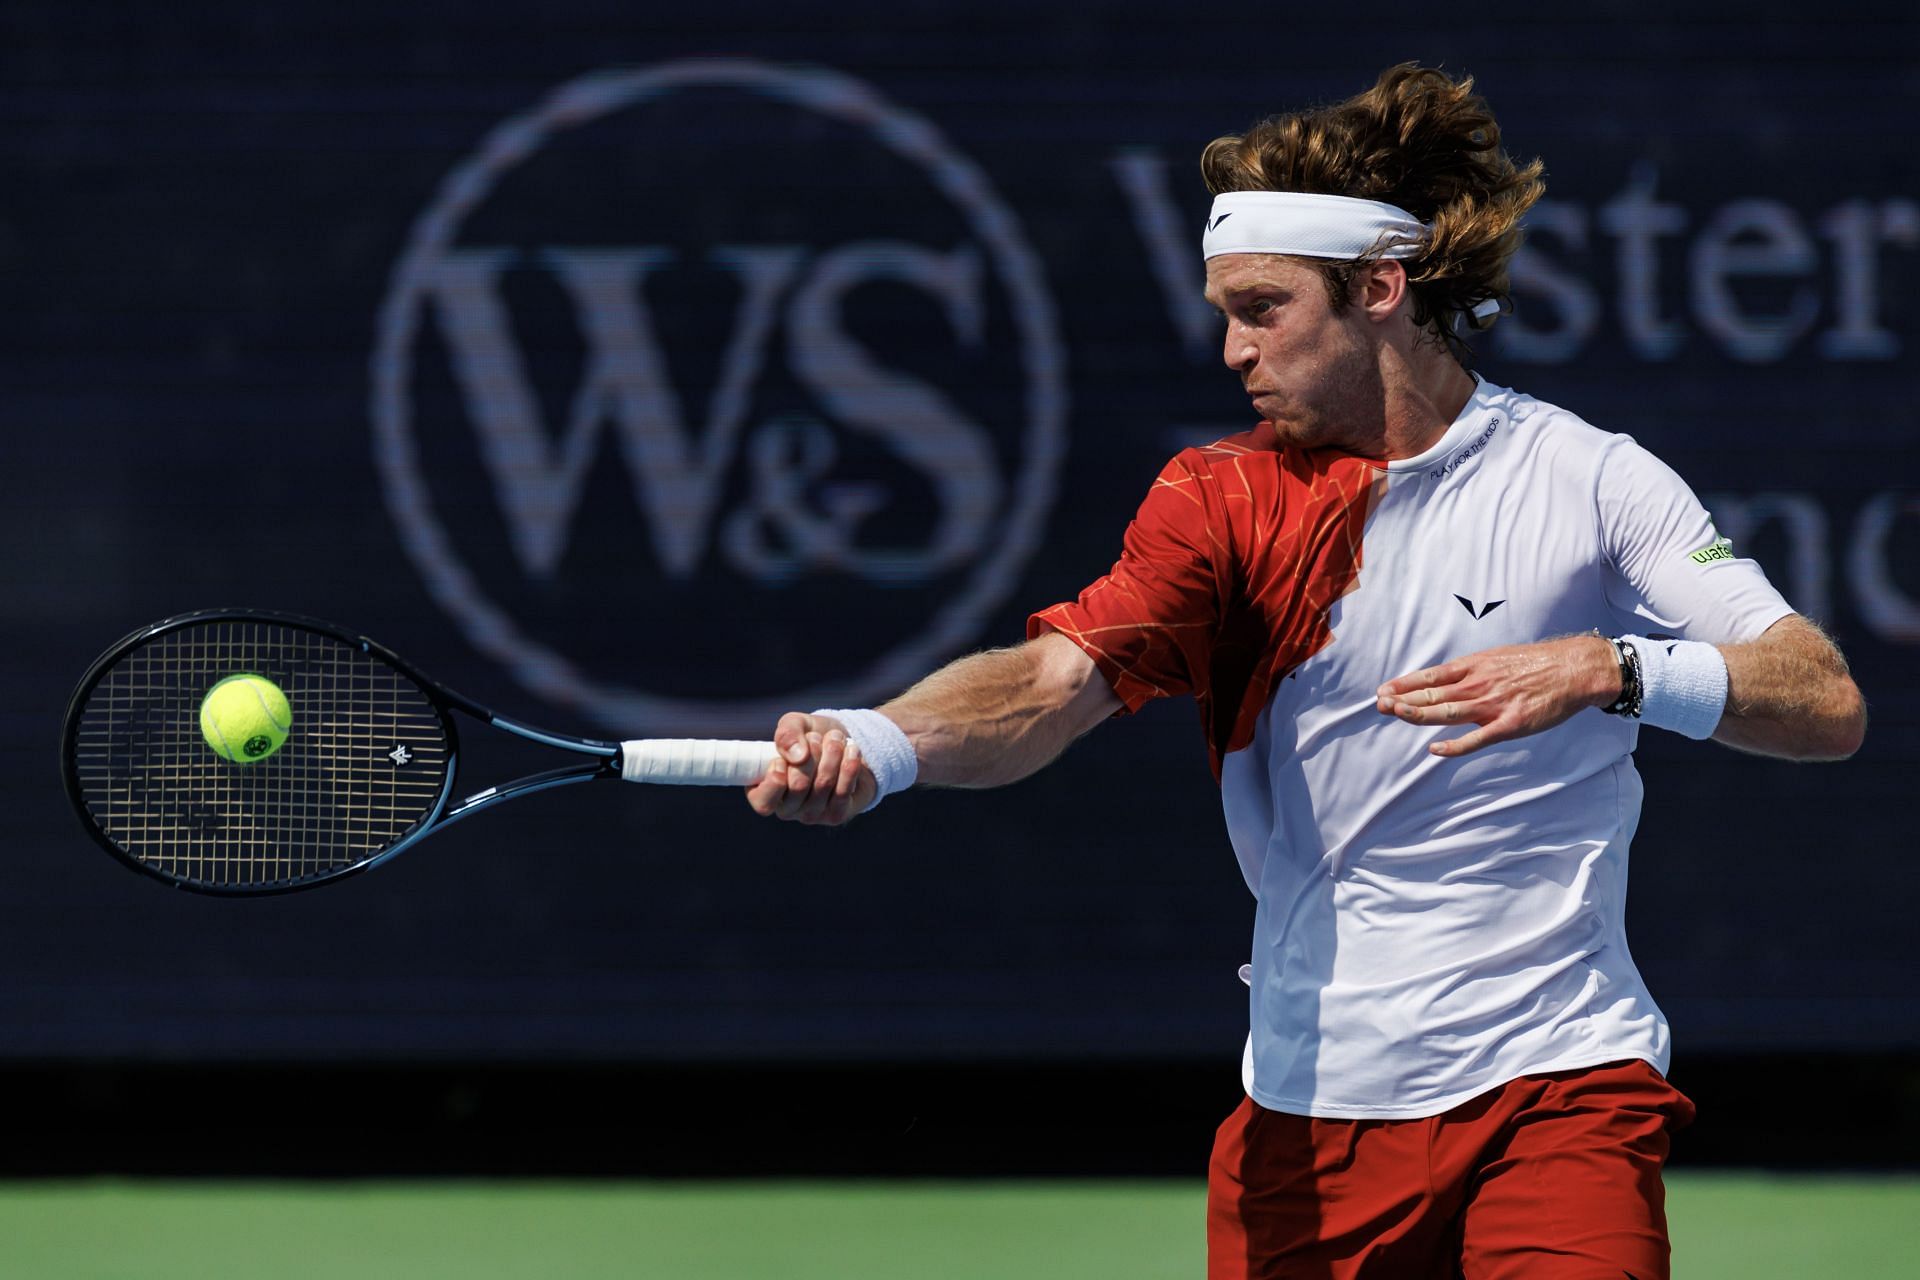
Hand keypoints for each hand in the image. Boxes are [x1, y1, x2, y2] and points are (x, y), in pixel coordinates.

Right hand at [744, 712, 876, 824]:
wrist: (843, 747)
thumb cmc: (809, 739)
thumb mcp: (794, 726)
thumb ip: (787, 734)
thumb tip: (797, 756)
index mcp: (764, 792)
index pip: (763, 802)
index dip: (774, 778)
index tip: (782, 758)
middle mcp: (785, 809)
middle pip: (798, 785)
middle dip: (811, 753)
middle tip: (816, 737)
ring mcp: (811, 815)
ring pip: (823, 784)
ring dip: (832, 753)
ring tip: (835, 738)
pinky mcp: (835, 815)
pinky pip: (843, 791)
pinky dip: (849, 765)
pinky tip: (852, 750)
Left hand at [1375, 634, 1620, 757]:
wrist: (1573, 669)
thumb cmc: (1535, 664)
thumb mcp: (1497, 657)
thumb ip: (1471, 670)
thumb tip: (1446, 678)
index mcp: (1475, 667)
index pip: (1431, 676)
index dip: (1405, 683)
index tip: (1383, 690)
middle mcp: (1478, 684)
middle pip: (1433, 694)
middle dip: (1404, 699)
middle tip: (1379, 705)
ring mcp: (1493, 704)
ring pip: (1448, 712)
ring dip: (1419, 714)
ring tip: (1395, 715)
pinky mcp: (1510, 724)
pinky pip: (1477, 738)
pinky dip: (1455, 745)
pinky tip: (1435, 750)